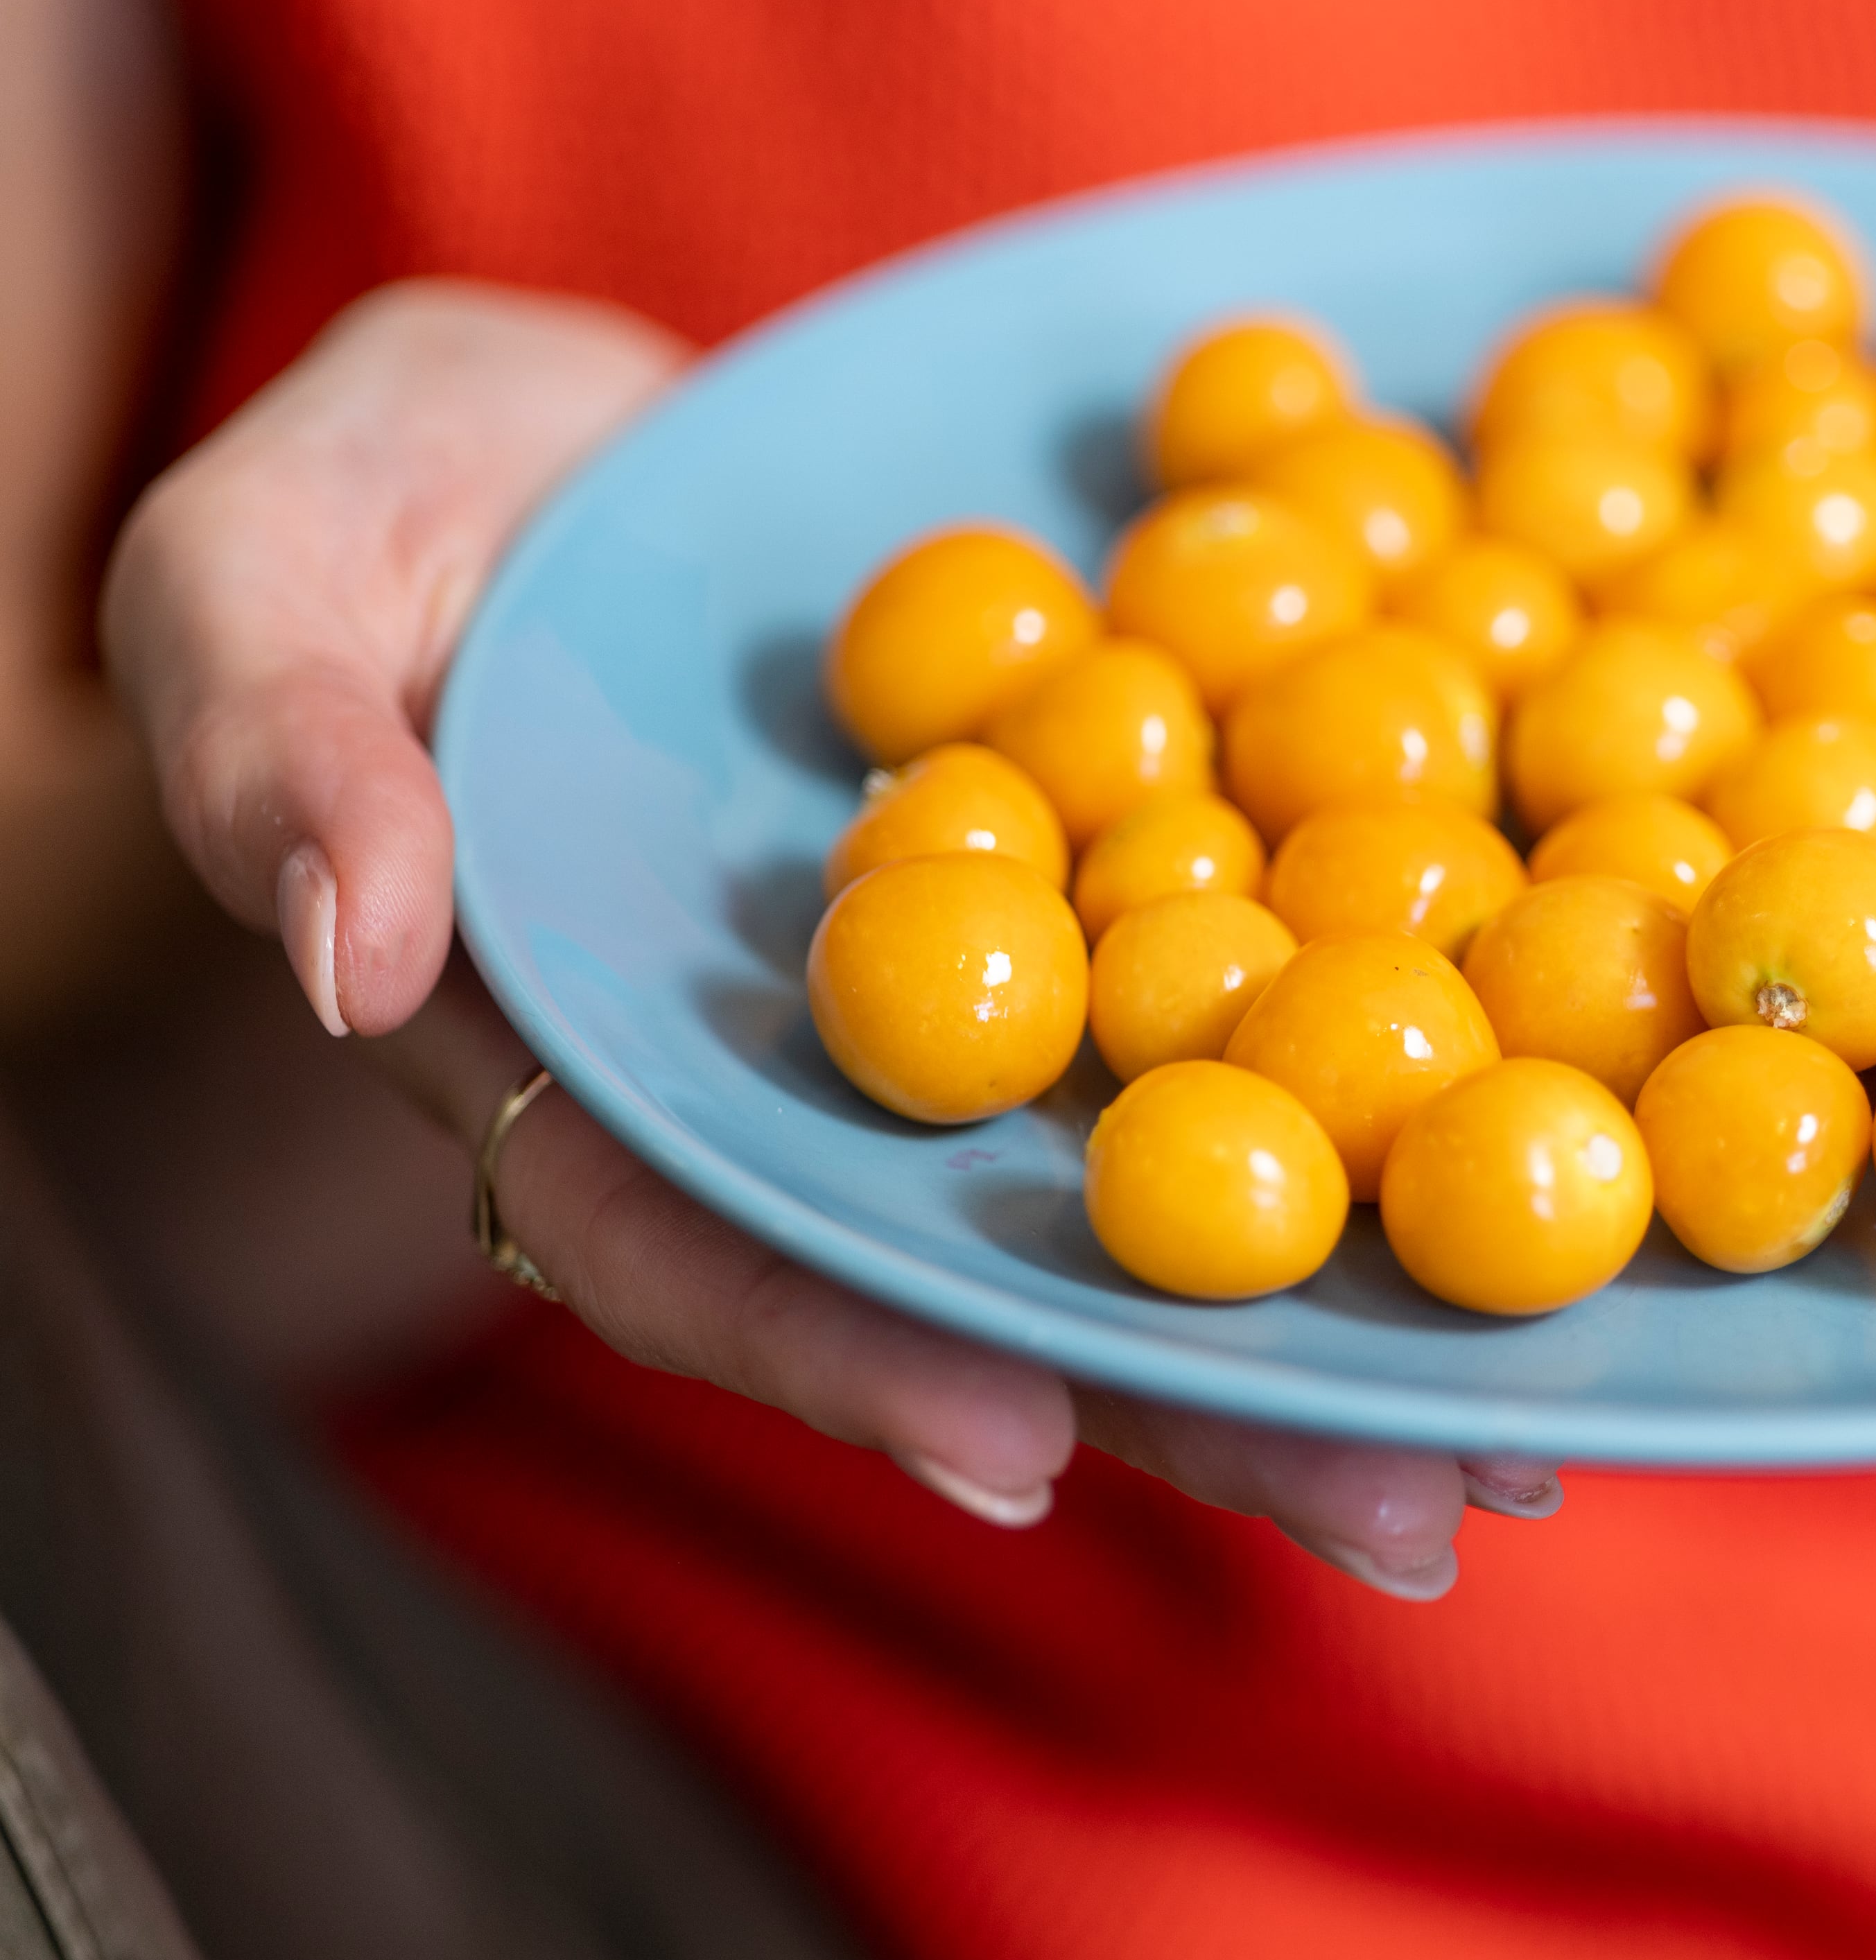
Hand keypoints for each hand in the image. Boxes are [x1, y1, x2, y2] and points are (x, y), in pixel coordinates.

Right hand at [101, 280, 1548, 1593]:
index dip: (842, 1352)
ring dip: (1322, 1326)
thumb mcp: (266, 562)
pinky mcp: (1079, 907)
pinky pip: (1223, 1024)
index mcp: (577, 1069)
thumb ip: (278, 740)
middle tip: (1403, 1514)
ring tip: (1526, 1440)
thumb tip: (352, 944)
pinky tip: (1526, 1182)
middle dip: (1184, 1413)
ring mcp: (944, 1023)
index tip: (1016, 1449)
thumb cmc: (390, 508)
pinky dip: (1368, 1103)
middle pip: (977, 1288)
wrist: (586, 446)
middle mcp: (781, 1100)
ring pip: (1128, 1206)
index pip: (695, 1249)